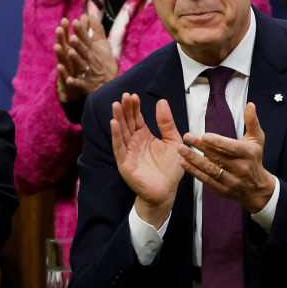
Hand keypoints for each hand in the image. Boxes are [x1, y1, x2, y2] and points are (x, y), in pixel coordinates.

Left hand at [55, 13, 118, 104]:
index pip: (87, 39)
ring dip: (76, 59)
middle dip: (78, 44)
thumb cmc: (105, 62)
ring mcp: (87, 72)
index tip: (75, 21)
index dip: (81, 31)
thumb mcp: (103, 45)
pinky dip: (74, 82)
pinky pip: (79, 83)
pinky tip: (68, 80)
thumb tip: (91, 14)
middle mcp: (90, 60)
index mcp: (94, 50)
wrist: (111, 84)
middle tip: (72, 37)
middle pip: (83, 51)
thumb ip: (97, 30)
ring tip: (70, 52)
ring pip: (81, 65)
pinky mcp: (85, 84)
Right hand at [110, 93, 183, 228]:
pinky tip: (113, 123)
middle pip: (127, 122)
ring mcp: (128, 152)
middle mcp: (134, 142)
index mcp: (144, 136)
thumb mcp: (173, 141)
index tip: (133, 95)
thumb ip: (166, 123)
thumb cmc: (170, 169)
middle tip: (124, 96)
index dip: (135, 107)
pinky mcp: (125, 162)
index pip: (136, 118)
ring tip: (116, 105)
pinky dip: (116, 135)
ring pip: (121, 132)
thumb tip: (162, 101)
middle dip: (125, 109)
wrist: (166, 191)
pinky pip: (119, 147)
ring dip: (118, 118)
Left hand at [179, 103, 276, 213]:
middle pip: (218, 157)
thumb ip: (252, 122)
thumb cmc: (254, 159)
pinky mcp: (221, 190)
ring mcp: (230, 181)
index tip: (205, 135)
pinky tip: (184, 163)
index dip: (219, 142)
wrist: (257, 188)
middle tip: (187, 137)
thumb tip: (250, 105)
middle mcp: (240, 168)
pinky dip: (194, 172)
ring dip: (194, 160)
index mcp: (248, 154)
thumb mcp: (257, 139)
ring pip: (210, 169)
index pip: (232, 148)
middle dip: (201, 147)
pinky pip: (206, 180)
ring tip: (181, 150)